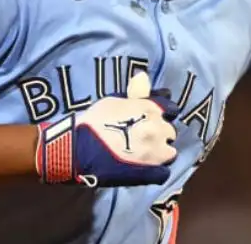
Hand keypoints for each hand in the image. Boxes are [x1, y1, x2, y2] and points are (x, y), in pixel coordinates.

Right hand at [36, 71, 178, 186]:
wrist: (78, 148)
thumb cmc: (94, 121)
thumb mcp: (115, 100)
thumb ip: (135, 93)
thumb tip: (145, 77)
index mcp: (151, 109)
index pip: (171, 109)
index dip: (163, 115)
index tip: (154, 120)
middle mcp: (158, 129)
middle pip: (170, 132)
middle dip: (160, 134)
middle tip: (144, 138)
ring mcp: (156, 152)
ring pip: (170, 152)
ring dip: (161, 152)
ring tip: (145, 155)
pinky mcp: (151, 173)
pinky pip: (164, 173)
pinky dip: (157, 171)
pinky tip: (145, 169)